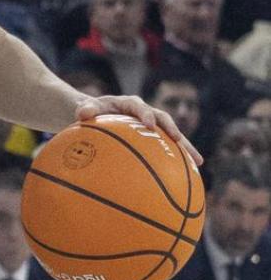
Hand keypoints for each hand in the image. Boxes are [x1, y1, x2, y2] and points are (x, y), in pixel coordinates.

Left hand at [75, 95, 202, 168]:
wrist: (97, 113)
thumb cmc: (91, 111)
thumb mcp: (86, 108)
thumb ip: (85, 109)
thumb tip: (82, 114)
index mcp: (129, 104)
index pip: (139, 106)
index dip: (145, 114)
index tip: (149, 124)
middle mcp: (144, 113)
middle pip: (163, 119)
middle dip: (172, 129)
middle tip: (179, 140)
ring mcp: (152, 125)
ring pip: (171, 135)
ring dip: (185, 147)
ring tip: (198, 162)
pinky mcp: (154, 138)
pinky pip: (168, 149)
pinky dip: (178, 160)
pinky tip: (189, 175)